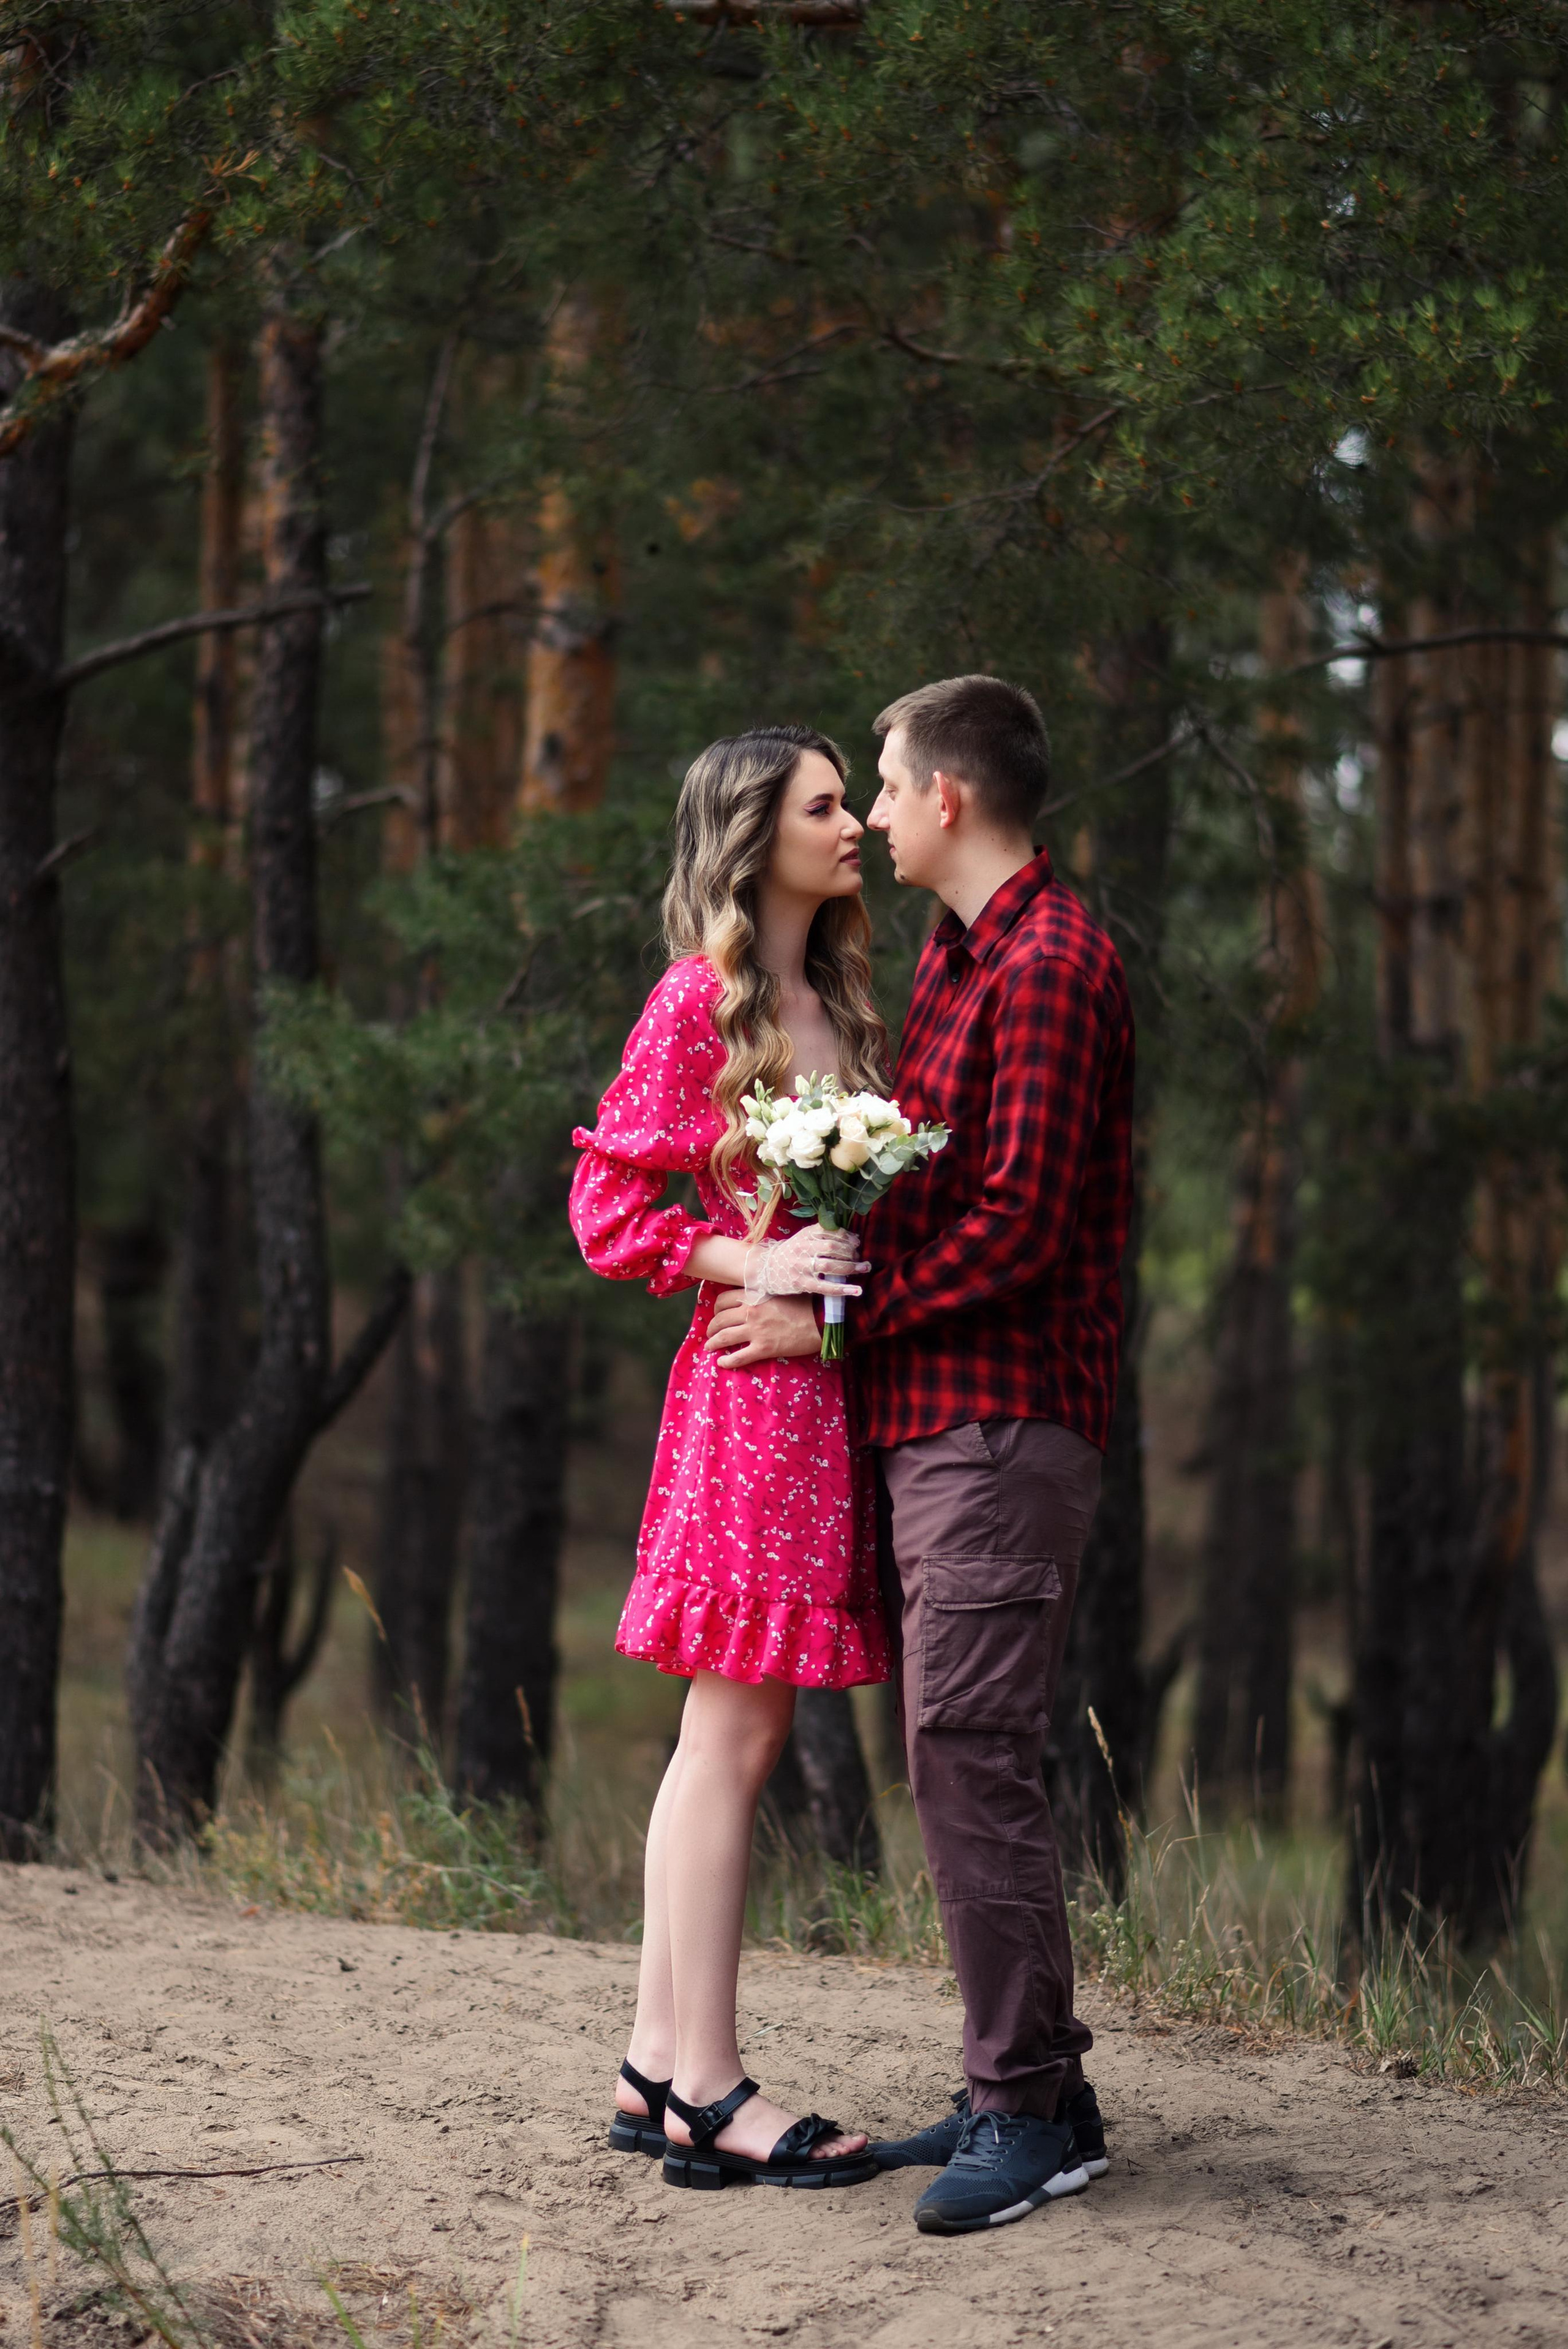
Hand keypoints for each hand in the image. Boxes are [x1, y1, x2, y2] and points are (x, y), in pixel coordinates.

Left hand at [705, 1289, 821, 1369]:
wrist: (822, 1318)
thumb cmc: (805, 1303)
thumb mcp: (780, 1291)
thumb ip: (763, 1295)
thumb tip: (754, 1298)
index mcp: (754, 1296)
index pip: (723, 1300)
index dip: (717, 1309)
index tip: (718, 1314)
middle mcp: (750, 1312)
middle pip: (720, 1319)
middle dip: (712, 1327)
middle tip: (711, 1333)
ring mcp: (756, 1331)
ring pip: (724, 1337)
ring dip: (713, 1343)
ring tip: (710, 1347)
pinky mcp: (764, 1348)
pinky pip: (738, 1356)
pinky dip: (727, 1360)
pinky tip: (722, 1362)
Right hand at [744, 1223, 866, 1301]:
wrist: (766, 1269)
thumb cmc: (790, 1253)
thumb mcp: (803, 1238)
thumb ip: (822, 1235)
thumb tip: (852, 1238)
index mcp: (804, 1235)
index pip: (829, 1231)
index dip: (846, 1236)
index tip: (856, 1242)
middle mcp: (802, 1249)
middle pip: (831, 1247)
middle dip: (850, 1252)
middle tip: (860, 1257)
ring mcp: (801, 1267)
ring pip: (830, 1265)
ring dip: (851, 1267)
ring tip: (864, 1268)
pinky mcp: (801, 1283)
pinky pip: (825, 1287)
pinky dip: (842, 1289)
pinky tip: (856, 1291)